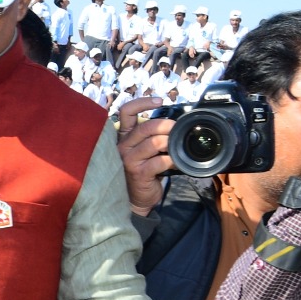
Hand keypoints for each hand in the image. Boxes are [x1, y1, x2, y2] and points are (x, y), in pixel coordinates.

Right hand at [113, 96, 173, 212]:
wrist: (135, 198)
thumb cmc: (141, 171)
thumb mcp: (142, 150)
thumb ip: (151, 136)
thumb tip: (174, 124)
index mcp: (124, 136)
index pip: (127, 111)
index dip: (143, 102)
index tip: (160, 101)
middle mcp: (123, 145)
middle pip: (147, 126)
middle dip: (167, 125)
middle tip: (178, 129)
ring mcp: (129, 159)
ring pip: (155, 142)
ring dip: (171, 143)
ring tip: (177, 147)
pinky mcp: (138, 173)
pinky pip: (159, 161)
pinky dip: (172, 160)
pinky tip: (176, 162)